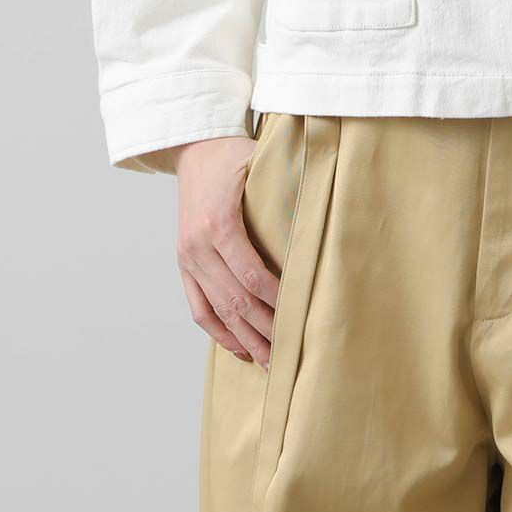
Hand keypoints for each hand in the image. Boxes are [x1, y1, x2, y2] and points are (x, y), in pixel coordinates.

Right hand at [163, 135, 280, 369]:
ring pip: (217, 310)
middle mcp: (197, 245)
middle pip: (235, 300)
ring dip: (244, 339)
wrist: (193, 148)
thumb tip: (327, 207)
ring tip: (271, 362)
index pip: (251, 274)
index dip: (276, 300)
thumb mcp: (260, 163)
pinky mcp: (183, 264)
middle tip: (291, 352)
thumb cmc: (233, 154)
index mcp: (218, 223)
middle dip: (265, 329)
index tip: (300, 316)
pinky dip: (218, 331)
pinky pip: (198, 307)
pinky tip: (239, 347)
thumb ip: (287, 186)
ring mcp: (187, 257)